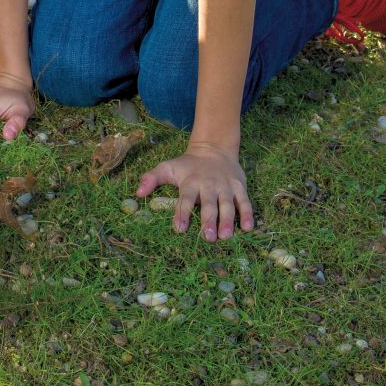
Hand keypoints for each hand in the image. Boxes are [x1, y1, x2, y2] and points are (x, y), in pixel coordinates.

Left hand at [136, 142, 253, 241]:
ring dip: (228, 220)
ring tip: (226, 236)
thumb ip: (152, 178)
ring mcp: (226, 186)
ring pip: (228, 204)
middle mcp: (209, 184)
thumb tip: (137, 193)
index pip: (185, 198)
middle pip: (208, 203)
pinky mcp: (239, 187)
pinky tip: (248, 228)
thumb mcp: (168, 167)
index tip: (179, 228)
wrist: (214, 148)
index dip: (182, 213)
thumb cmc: (188, 165)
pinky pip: (245, 201)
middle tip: (207, 237)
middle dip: (208, 220)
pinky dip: (248, 214)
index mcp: (191, 181)